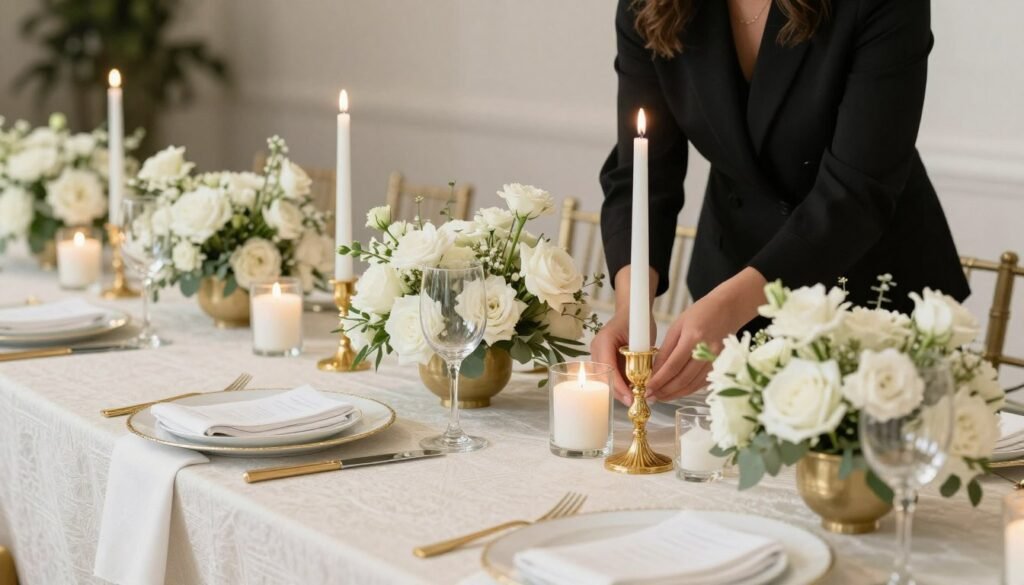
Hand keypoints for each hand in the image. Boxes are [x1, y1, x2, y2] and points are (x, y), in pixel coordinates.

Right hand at [590, 312, 656, 404]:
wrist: (631, 313)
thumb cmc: (637, 321)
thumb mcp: (641, 337)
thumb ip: (641, 357)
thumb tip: (647, 381)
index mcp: (604, 341)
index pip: (607, 367)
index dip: (617, 384)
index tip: (630, 396)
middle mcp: (597, 349)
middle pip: (602, 377)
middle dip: (617, 391)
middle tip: (632, 402)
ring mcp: (598, 355)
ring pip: (604, 379)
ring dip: (618, 391)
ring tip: (633, 400)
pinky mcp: (604, 361)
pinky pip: (609, 376)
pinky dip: (619, 386)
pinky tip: (631, 393)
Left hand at [648, 267, 767, 400]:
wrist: (728, 309)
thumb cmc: (700, 314)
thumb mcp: (677, 326)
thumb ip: (666, 349)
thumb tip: (654, 371)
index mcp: (693, 338)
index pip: (673, 365)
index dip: (659, 380)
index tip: (647, 388)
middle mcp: (706, 351)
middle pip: (683, 379)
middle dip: (665, 391)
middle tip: (651, 396)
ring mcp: (716, 360)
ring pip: (693, 385)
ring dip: (675, 394)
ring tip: (660, 397)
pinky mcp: (720, 365)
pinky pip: (701, 383)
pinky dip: (688, 390)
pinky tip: (676, 392)